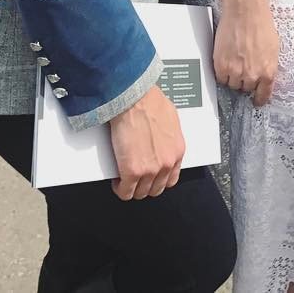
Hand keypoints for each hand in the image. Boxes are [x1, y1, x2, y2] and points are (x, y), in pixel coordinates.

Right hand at [109, 86, 184, 200]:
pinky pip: (125, 192)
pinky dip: (120, 188)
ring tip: (125, 178)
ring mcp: (150, 170)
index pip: (171, 178)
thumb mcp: (170, 120)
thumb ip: (168, 137)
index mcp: (177, 151)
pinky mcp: (132, 172)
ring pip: (140, 193)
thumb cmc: (149, 102)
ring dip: (132, 187)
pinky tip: (117, 180)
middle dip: (144, 185)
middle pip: (156, 189)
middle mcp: (166, 163)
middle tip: (135, 178)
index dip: (158, 179)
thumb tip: (162, 141)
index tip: (150, 176)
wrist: (134, 99)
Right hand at [213, 0, 278, 105]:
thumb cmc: (261, 25)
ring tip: (234, 61)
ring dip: (233, 76)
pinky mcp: (221, 65)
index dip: (259, 99)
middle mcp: (252, 75)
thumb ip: (268, 65)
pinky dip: (222, 72)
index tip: (256, 100)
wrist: (245, 12)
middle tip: (243, 67)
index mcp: (268, 72)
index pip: (263, 95)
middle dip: (245, 80)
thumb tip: (264, 74)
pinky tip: (226, 61)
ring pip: (232, 84)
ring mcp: (235, 71)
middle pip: (245, 88)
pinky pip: (220, 78)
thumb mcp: (273, 48)